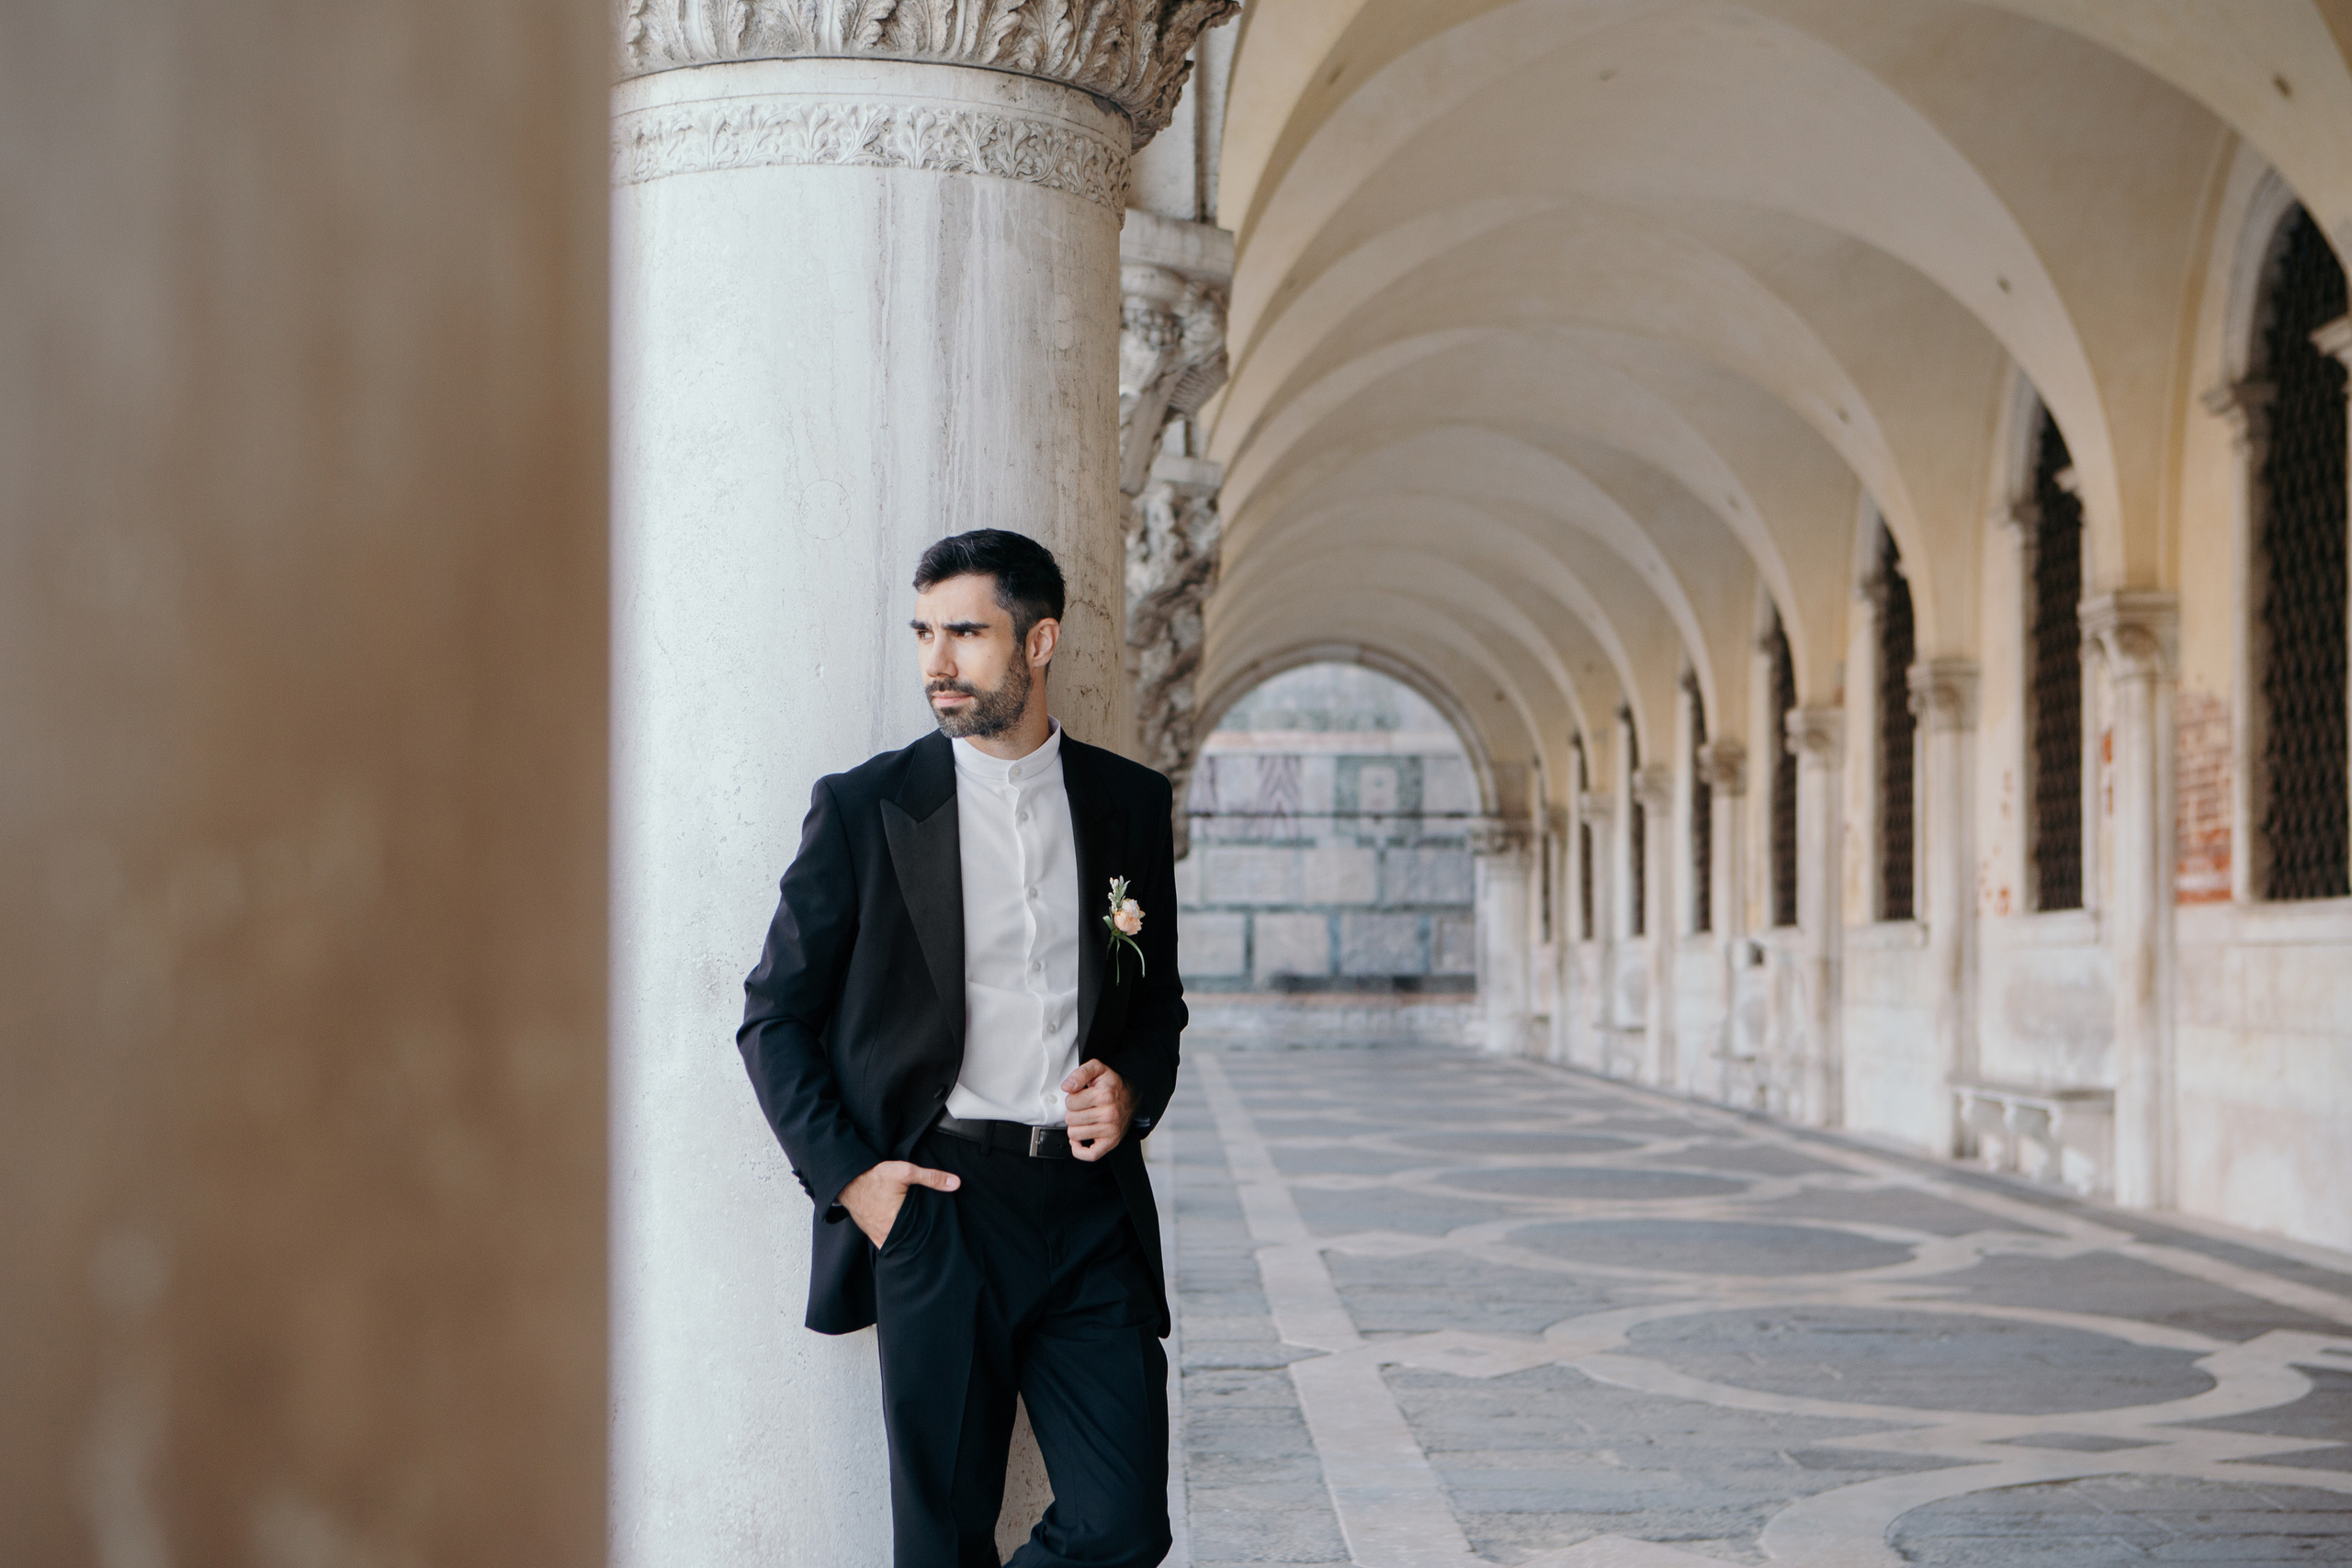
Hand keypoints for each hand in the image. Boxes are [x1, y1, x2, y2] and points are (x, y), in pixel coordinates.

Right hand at [840, 1160, 959, 1247]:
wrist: (848, 1181)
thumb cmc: (875, 1177)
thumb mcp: (905, 1172)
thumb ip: (931, 1178)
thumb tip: (956, 1183)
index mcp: (898, 1223)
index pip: (923, 1236)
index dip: (934, 1234)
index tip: (943, 1234)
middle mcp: (888, 1235)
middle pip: (912, 1242)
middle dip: (923, 1239)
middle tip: (935, 1235)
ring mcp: (879, 1237)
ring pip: (900, 1245)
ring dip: (910, 1241)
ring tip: (921, 1236)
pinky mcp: (872, 1235)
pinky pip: (888, 1244)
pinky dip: (897, 1242)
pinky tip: (905, 1236)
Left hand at [1061, 1059, 1133, 1160]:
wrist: (1132, 1096)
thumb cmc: (1111, 1084)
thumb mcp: (1097, 1069)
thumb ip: (1080, 1073)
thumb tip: (1067, 1087)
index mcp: (1104, 1096)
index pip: (1070, 1102)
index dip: (1072, 1098)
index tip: (1081, 1096)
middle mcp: (1109, 1114)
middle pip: (1070, 1119)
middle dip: (1073, 1112)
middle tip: (1084, 1108)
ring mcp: (1111, 1130)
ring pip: (1074, 1135)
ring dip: (1076, 1127)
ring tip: (1084, 1119)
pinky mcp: (1111, 1142)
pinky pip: (1089, 1154)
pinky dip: (1079, 1150)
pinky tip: (1080, 1139)